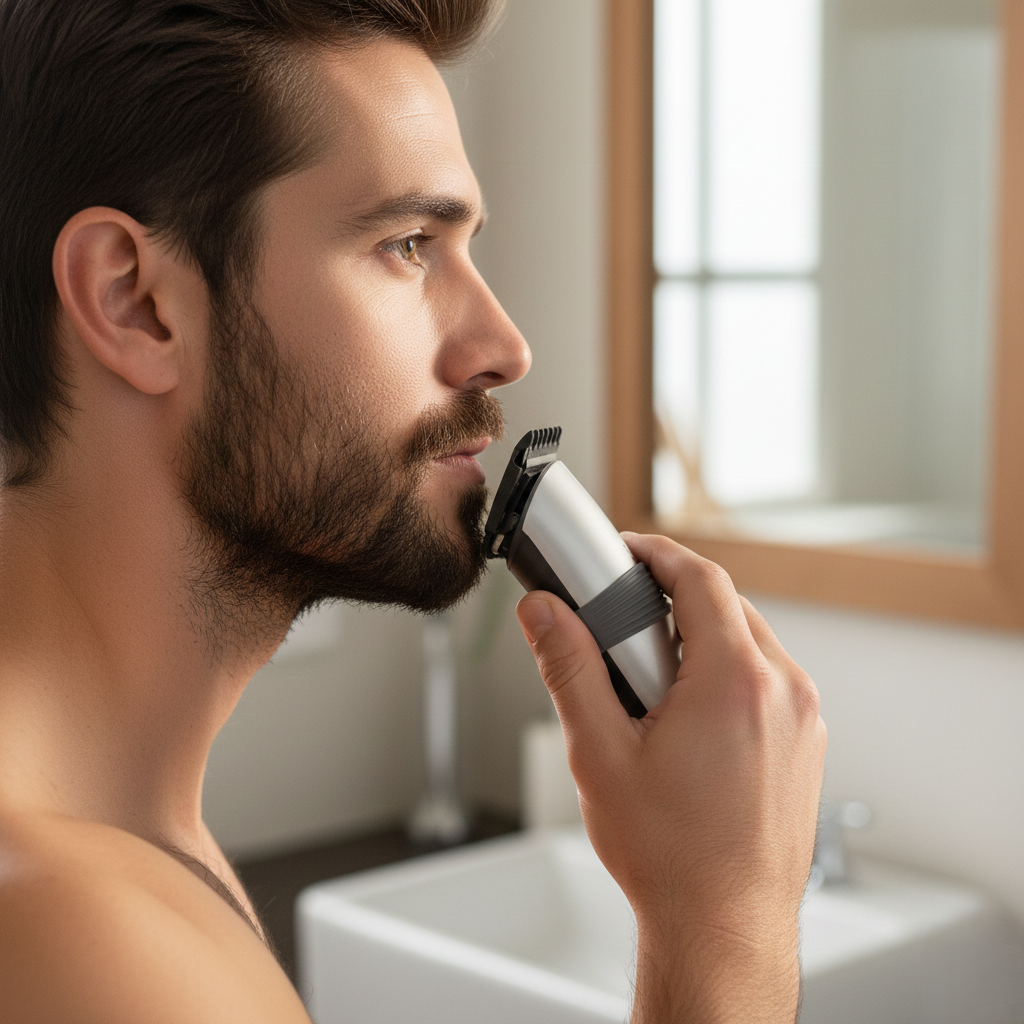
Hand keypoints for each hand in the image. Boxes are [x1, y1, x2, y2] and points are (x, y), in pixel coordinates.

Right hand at [516, 533, 825, 1023]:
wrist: (724, 928)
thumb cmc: (670, 855)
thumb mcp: (599, 753)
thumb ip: (568, 668)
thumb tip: (543, 613)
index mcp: (735, 680)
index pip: (700, 578)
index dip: (657, 553)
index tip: (626, 551)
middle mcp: (783, 690)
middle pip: (726, 608)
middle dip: (671, 604)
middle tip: (623, 631)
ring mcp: (804, 719)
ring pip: (749, 644)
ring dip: (699, 643)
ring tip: (650, 687)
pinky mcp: (807, 745)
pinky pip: (768, 682)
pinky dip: (728, 678)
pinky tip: (689, 722)